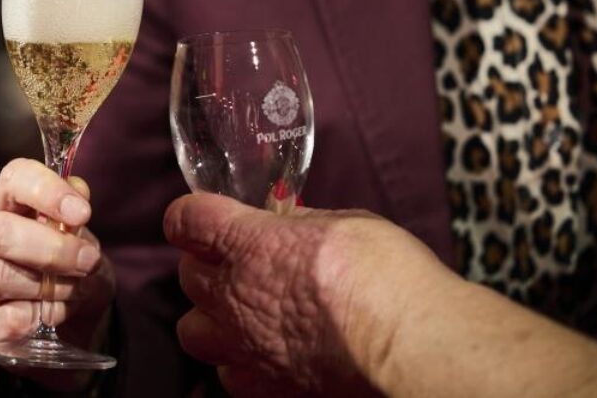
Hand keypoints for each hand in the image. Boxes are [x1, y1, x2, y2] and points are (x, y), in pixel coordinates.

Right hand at [0, 158, 114, 351]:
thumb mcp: (84, 239)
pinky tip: (52, 315)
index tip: (82, 213)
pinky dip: (41, 317)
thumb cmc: (72, 270)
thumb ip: (76, 216)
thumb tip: (77, 190)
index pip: (13, 179)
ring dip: (49, 286)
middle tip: (87, 261)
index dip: (47, 191)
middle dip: (51, 248)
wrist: (76, 324)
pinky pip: (8, 318)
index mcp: (2, 205)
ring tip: (73, 291)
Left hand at [164, 194, 440, 396]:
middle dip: (208, 264)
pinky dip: (240, 363)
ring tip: (244, 314)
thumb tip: (288, 220)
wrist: (410, 349)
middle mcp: (233, 296)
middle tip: (240, 262)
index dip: (191, 215)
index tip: (205, 217)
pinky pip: (228, 374)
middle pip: (188, 274)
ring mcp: (244, 347)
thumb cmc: (387, 276)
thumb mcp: (347, 223)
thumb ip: (304, 223)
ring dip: (212, 318)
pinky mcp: (264, 388)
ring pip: (193, 330)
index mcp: (248, 245)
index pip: (186, 220)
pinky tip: (268, 353)